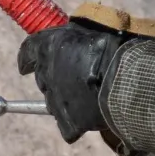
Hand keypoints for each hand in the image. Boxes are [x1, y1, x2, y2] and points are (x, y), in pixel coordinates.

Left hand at [15, 23, 123, 143]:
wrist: (129, 78)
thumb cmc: (115, 47)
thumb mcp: (91, 30)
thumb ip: (74, 36)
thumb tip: (69, 39)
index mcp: (49, 47)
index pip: (28, 52)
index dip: (27, 60)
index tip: (25, 66)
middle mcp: (47, 73)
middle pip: (43, 78)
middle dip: (53, 78)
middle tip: (73, 78)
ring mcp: (56, 100)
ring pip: (54, 102)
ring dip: (66, 99)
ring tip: (89, 96)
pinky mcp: (68, 122)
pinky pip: (67, 125)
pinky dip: (76, 122)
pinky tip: (92, 116)